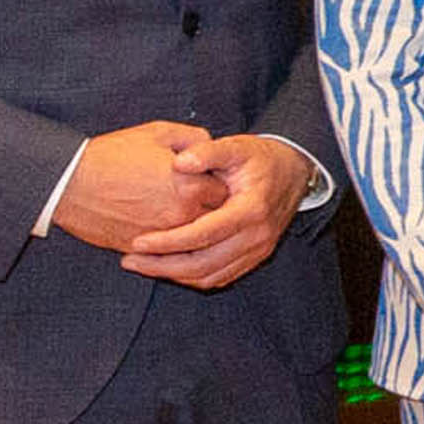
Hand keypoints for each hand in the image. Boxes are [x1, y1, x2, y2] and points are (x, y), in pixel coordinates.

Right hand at [52, 123, 224, 258]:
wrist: (66, 183)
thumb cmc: (110, 155)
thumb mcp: (157, 133)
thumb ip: (193, 138)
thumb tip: (209, 147)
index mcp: (191, 187)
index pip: (226, 193)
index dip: (219, 186)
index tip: (210, 180)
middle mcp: (181, 215)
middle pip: (214, 220)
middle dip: (210, 210)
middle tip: (196, 197)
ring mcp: (161, 236)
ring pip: (192, 240)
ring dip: (190, 229)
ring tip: (175, 212)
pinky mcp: (139, 249)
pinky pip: (165, 252)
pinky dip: (167, 243)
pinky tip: (160, 229)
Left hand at [115, 133, 309, 291]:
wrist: (292, 172)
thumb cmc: (259, 158)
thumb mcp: (236, 146)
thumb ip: (207, 151)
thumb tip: (179, 162)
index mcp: (251, 210)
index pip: (204, 234)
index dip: (169, 241)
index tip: (138, 241)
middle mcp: (257, 236)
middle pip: (203, 263)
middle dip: (162, 265)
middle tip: (130, 260)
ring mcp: (258, 250)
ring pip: (210, 276)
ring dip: (174, 274)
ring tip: (142, 265)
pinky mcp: (255, 257)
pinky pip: (220, 277)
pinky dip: (191, 277)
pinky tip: (168, 267)